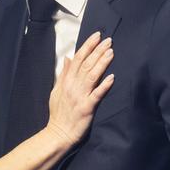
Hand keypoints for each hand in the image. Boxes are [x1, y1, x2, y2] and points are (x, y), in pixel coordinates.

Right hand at [44, 32, 113, 146]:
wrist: (59, 133)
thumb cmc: (58, 113)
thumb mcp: (56, 90)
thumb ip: (63, 74)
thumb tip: (67, 58)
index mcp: (66, 81)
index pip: (77, 59)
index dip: (87, 46)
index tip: (96, 36)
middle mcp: (73, 86)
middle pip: (86, 64)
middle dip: (97, 51)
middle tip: (108, 40)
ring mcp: (80, 96)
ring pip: (92, 76)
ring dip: (102, 63)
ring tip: (111, 52)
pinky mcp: (87, 108)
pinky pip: (97, 95)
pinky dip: (104, 86)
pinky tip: (112, 77)